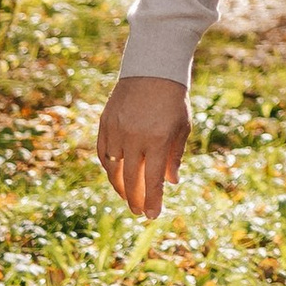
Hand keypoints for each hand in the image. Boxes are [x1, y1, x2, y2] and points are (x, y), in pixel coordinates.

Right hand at [98, 75, 191, 220]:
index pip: (152, 180)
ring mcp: (117, 130)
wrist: (152, 69)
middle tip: (138, 211)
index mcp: (159, 140)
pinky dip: (108, 167)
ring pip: (113, 169)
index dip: (152, 201)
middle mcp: (135, 137)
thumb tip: (170, 183)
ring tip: (127, 197)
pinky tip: (115, 176)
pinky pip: (102, 153)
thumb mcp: (182, 128)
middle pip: (131, 179)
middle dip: (135, 199)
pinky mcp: (105, 123)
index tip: (152, 216)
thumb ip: (175, 157)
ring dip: (119, 186)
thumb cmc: (174, 100)